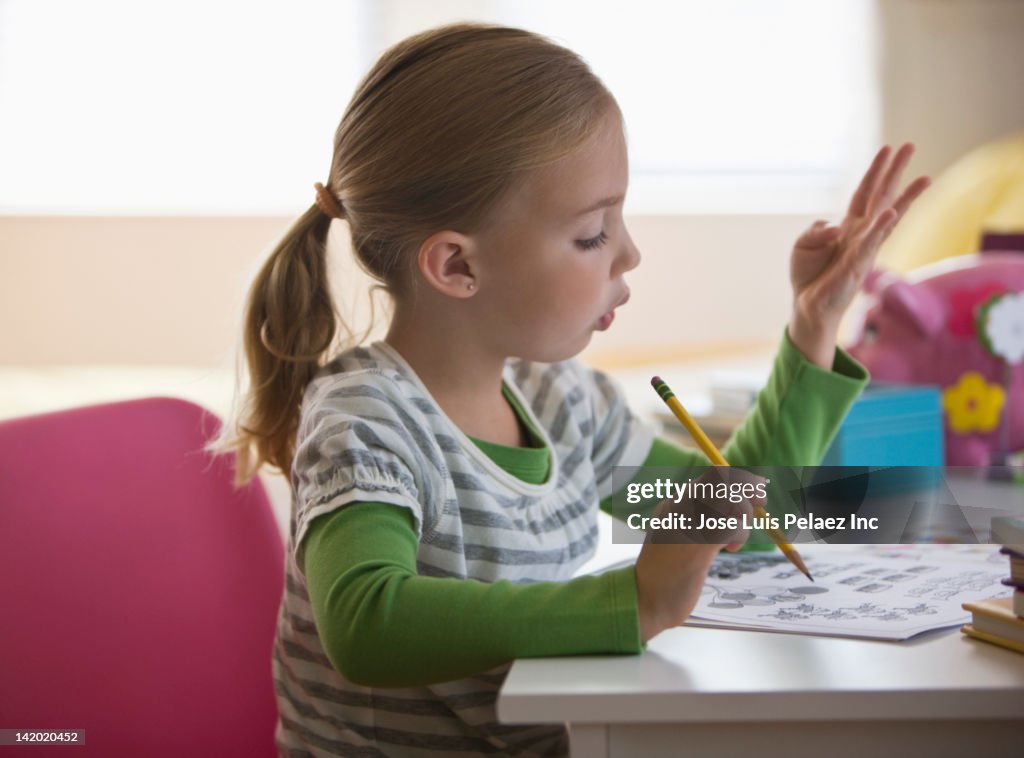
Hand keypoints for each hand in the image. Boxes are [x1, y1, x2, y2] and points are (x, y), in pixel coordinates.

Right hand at [634, 469, 761, 641]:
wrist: (647, 598)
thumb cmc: (667, 572)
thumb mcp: (680, 536)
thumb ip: (700, 519)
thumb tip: (737, 504)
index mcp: (673, 504)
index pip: (711, 477)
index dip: (739, 478)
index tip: (755, 485)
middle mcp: (680, 507)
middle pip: (724, 482)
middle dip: (748, 488)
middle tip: (762, 499)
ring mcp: (689, 523)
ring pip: (732, 503)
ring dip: (744, 518)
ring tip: (736, 539)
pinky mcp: (701, 543)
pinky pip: (733, 526)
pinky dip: (740, 534)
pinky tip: (731, 549)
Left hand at [788, 144, 930, 367]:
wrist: (808, 305)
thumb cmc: (808, 275)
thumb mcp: (802, 245)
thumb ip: (815, 231)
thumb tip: (833, 227)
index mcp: (848, 227)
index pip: (864, 193)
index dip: (875, 171)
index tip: (888, 148)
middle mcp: (861, 234)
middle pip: (882, 196)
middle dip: (896, 171)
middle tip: (911, 145)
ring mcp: (863, 248)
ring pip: (887, 217)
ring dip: (905, 197)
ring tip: (924, 178)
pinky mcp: (857, 265)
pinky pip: (870, 242)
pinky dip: (879, 226)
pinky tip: (890, 212)